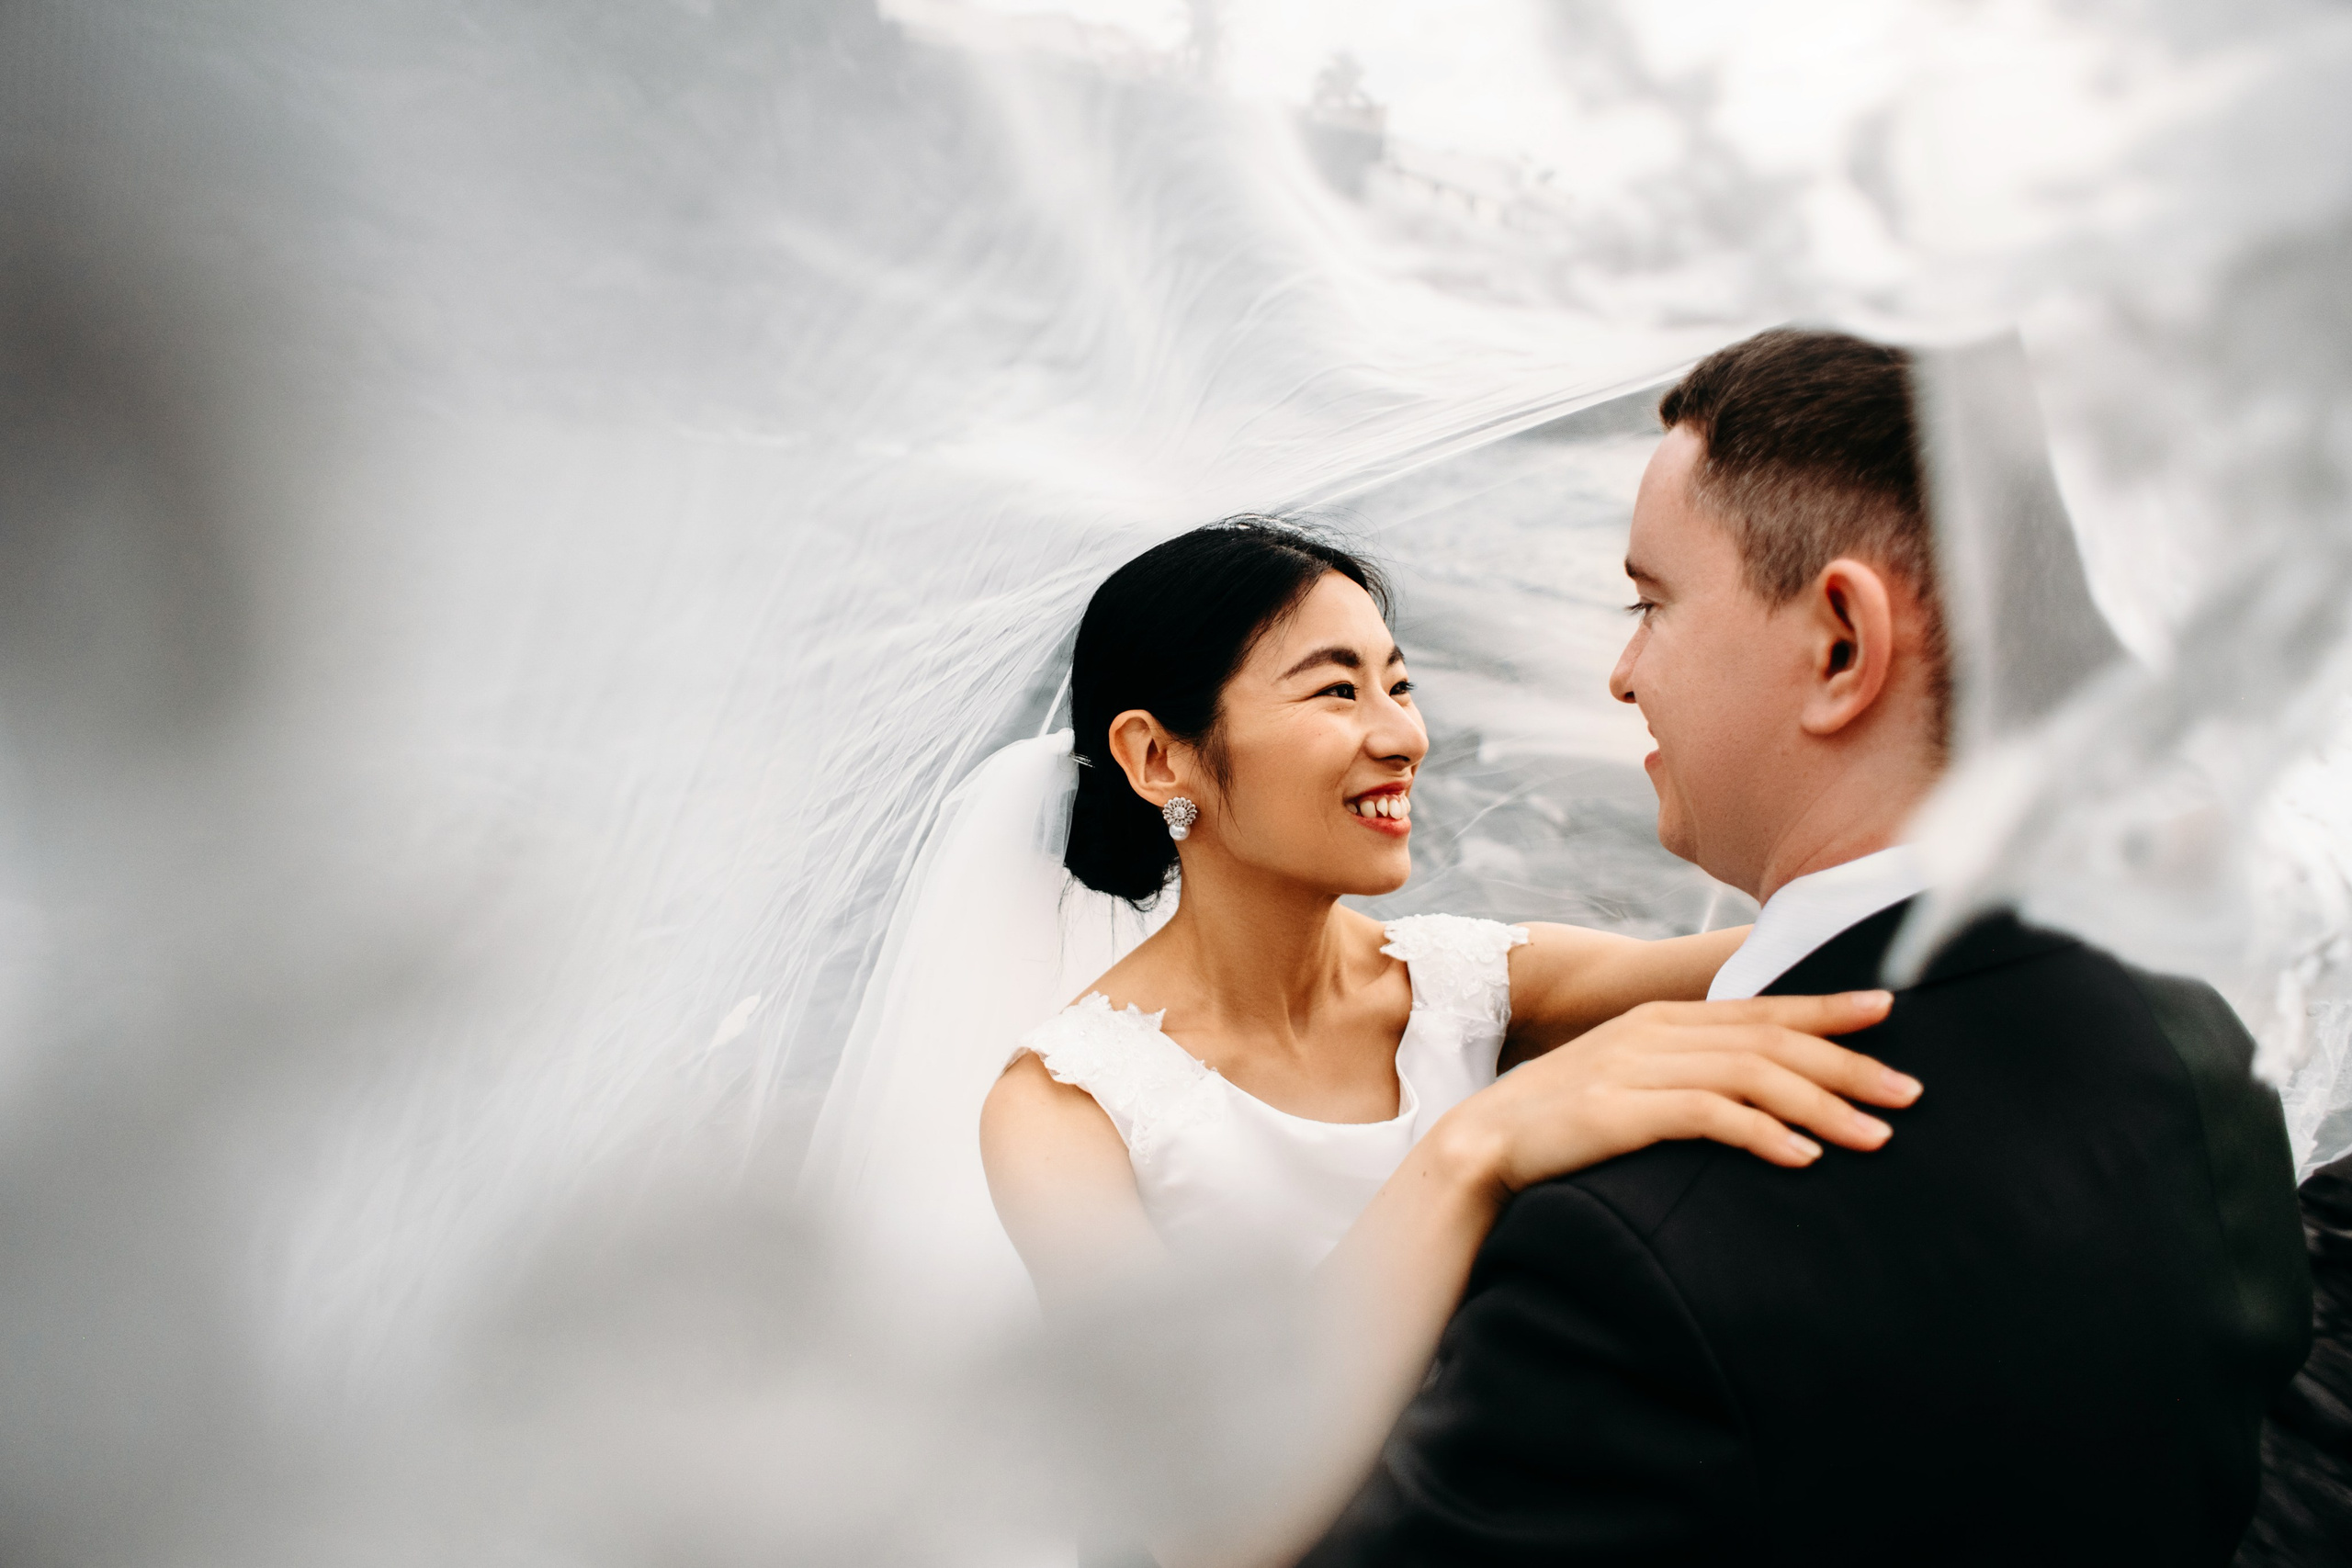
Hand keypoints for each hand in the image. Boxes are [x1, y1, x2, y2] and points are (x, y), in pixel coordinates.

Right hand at [1437, 991, 1914, 1195]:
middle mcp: (1654, 1034)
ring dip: (1822, 1105)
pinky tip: (1803, 1157)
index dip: (1826, 1010)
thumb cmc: (1562, 1129)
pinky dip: (1761, 1134)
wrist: (1480, 1149)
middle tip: (1910, 1091)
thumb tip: (1761, 1097)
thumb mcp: (1630, 1085)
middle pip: (1770, 1040)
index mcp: (1661, 1022)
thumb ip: (1688, 1078)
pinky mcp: (1619, 1110)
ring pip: (1752, 1075)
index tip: (1889, 1012)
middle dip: (1847, 1062)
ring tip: (1876, 1136)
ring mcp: (1635, 1069)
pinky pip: (1708, 1116)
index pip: (1760, 1010)